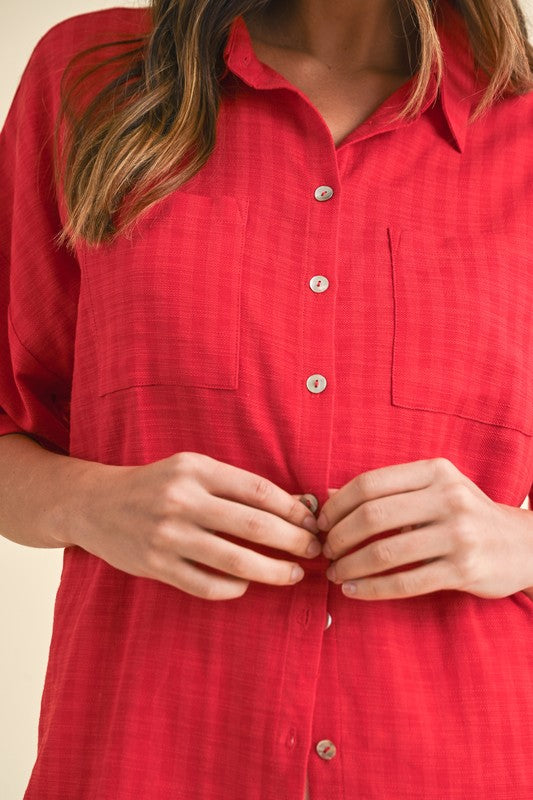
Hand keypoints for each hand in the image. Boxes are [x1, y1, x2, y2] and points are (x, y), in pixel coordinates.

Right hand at [68, 451, 320, 600]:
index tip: (312, 522)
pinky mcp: (156, 566)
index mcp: (196, 470)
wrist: (96, 504)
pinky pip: (206, 585)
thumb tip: (292, 507)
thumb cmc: (157, 485)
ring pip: (234, 560)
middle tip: (315, 551)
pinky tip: (247, 584)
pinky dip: (233, 588)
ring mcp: (168, 535)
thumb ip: (234, 485)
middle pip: (253, 525)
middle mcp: (182, 500)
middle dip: (293, 541)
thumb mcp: (192, 470)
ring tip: (293, 574)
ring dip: (272, 571)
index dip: (292, 509)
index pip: (258, 490)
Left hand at [317, 457, 532, 600]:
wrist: (522, 544)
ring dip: (350, 565)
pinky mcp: (463, 570)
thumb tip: (327, 495)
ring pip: (386, 552)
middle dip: (338, 536)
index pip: (370, 483)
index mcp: (435, 471)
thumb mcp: (432, 489)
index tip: (321, 522)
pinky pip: (406, 582)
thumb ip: (385, 490)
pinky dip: (372, 588)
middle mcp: (448, 498)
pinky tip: (353, 590)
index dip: (337, 505)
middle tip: (324, 550)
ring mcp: (457, 534)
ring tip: (334, 572)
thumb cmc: (465, 513)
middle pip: (372, 516)